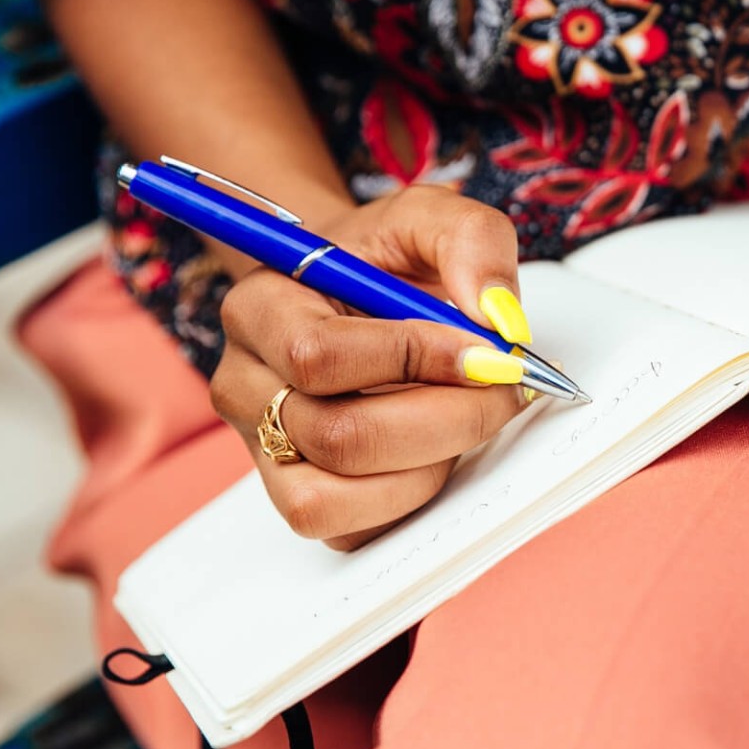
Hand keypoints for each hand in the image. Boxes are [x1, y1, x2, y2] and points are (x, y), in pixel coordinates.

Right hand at [210, 185, 533, 549]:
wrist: (353, 290)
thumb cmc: (382, 259)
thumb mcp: (429, 218)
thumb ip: (472, 242)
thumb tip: (498, 318)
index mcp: (259, 307)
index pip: (320, 356)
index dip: (416, 361)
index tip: (489, 353)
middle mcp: (244, 384)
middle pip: (337, 437)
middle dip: (447, 421)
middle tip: (504, 392)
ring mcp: (262, 449)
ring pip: (336, 497)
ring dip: (429, 466)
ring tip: (463, 418)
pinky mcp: (295, 496)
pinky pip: (348, 530)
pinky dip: (409, 499)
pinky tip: (435, 451)